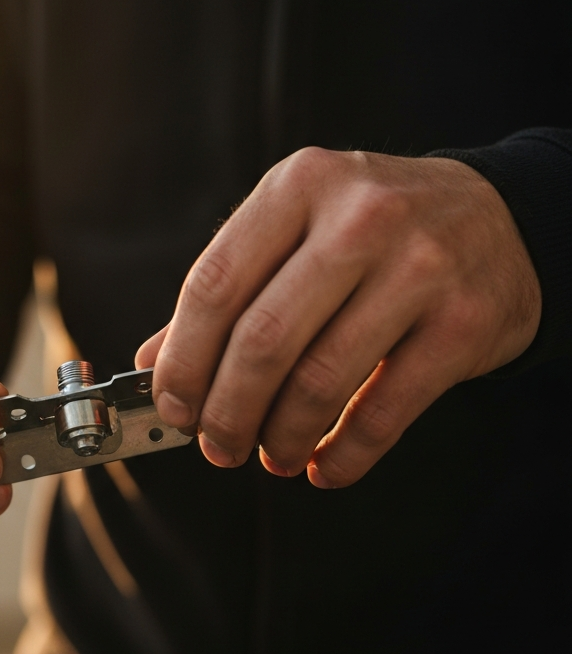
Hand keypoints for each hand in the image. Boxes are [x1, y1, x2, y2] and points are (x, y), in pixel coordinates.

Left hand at [137, 149, 540, 487]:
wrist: (500, 218)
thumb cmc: (373, 233)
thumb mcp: (294, 232)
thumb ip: (227, 292)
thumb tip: (154, 363)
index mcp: (297, 187)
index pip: (214, 286)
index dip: (183, 361)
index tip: (173, 408)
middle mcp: (359, 218)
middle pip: (262, 340)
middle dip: (226, 411)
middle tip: (217, 446)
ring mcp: (419, 266)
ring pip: (319, 380)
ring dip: (281, 438)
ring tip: (271, 457)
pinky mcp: (463, 322)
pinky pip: (384, 411)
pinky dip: (345, 455)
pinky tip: (325, 467)